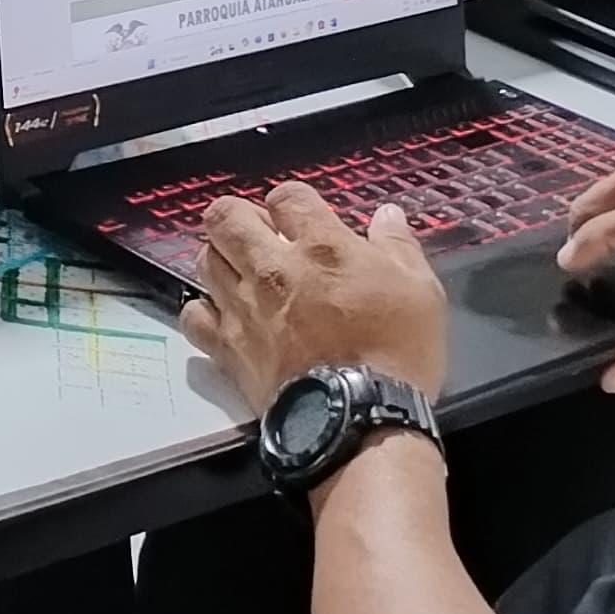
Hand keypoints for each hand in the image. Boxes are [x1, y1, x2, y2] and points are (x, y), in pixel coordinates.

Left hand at [177, 179, 448, 405]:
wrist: (358, 418)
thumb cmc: (396, 352)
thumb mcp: (420, 291)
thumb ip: (399, 246)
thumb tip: (387, 215)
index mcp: (321, 246)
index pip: (287, 196)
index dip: (291, 201)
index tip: (302, 217)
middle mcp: (273, 269)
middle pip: (226, 217)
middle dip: (238, 217)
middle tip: (258, 233)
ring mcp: (244, 307)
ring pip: (204, 259)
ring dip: (220, 257)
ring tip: (241, 270)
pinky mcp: (228, 347)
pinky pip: (194, 316)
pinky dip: (203, 311)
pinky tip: (223, 314)